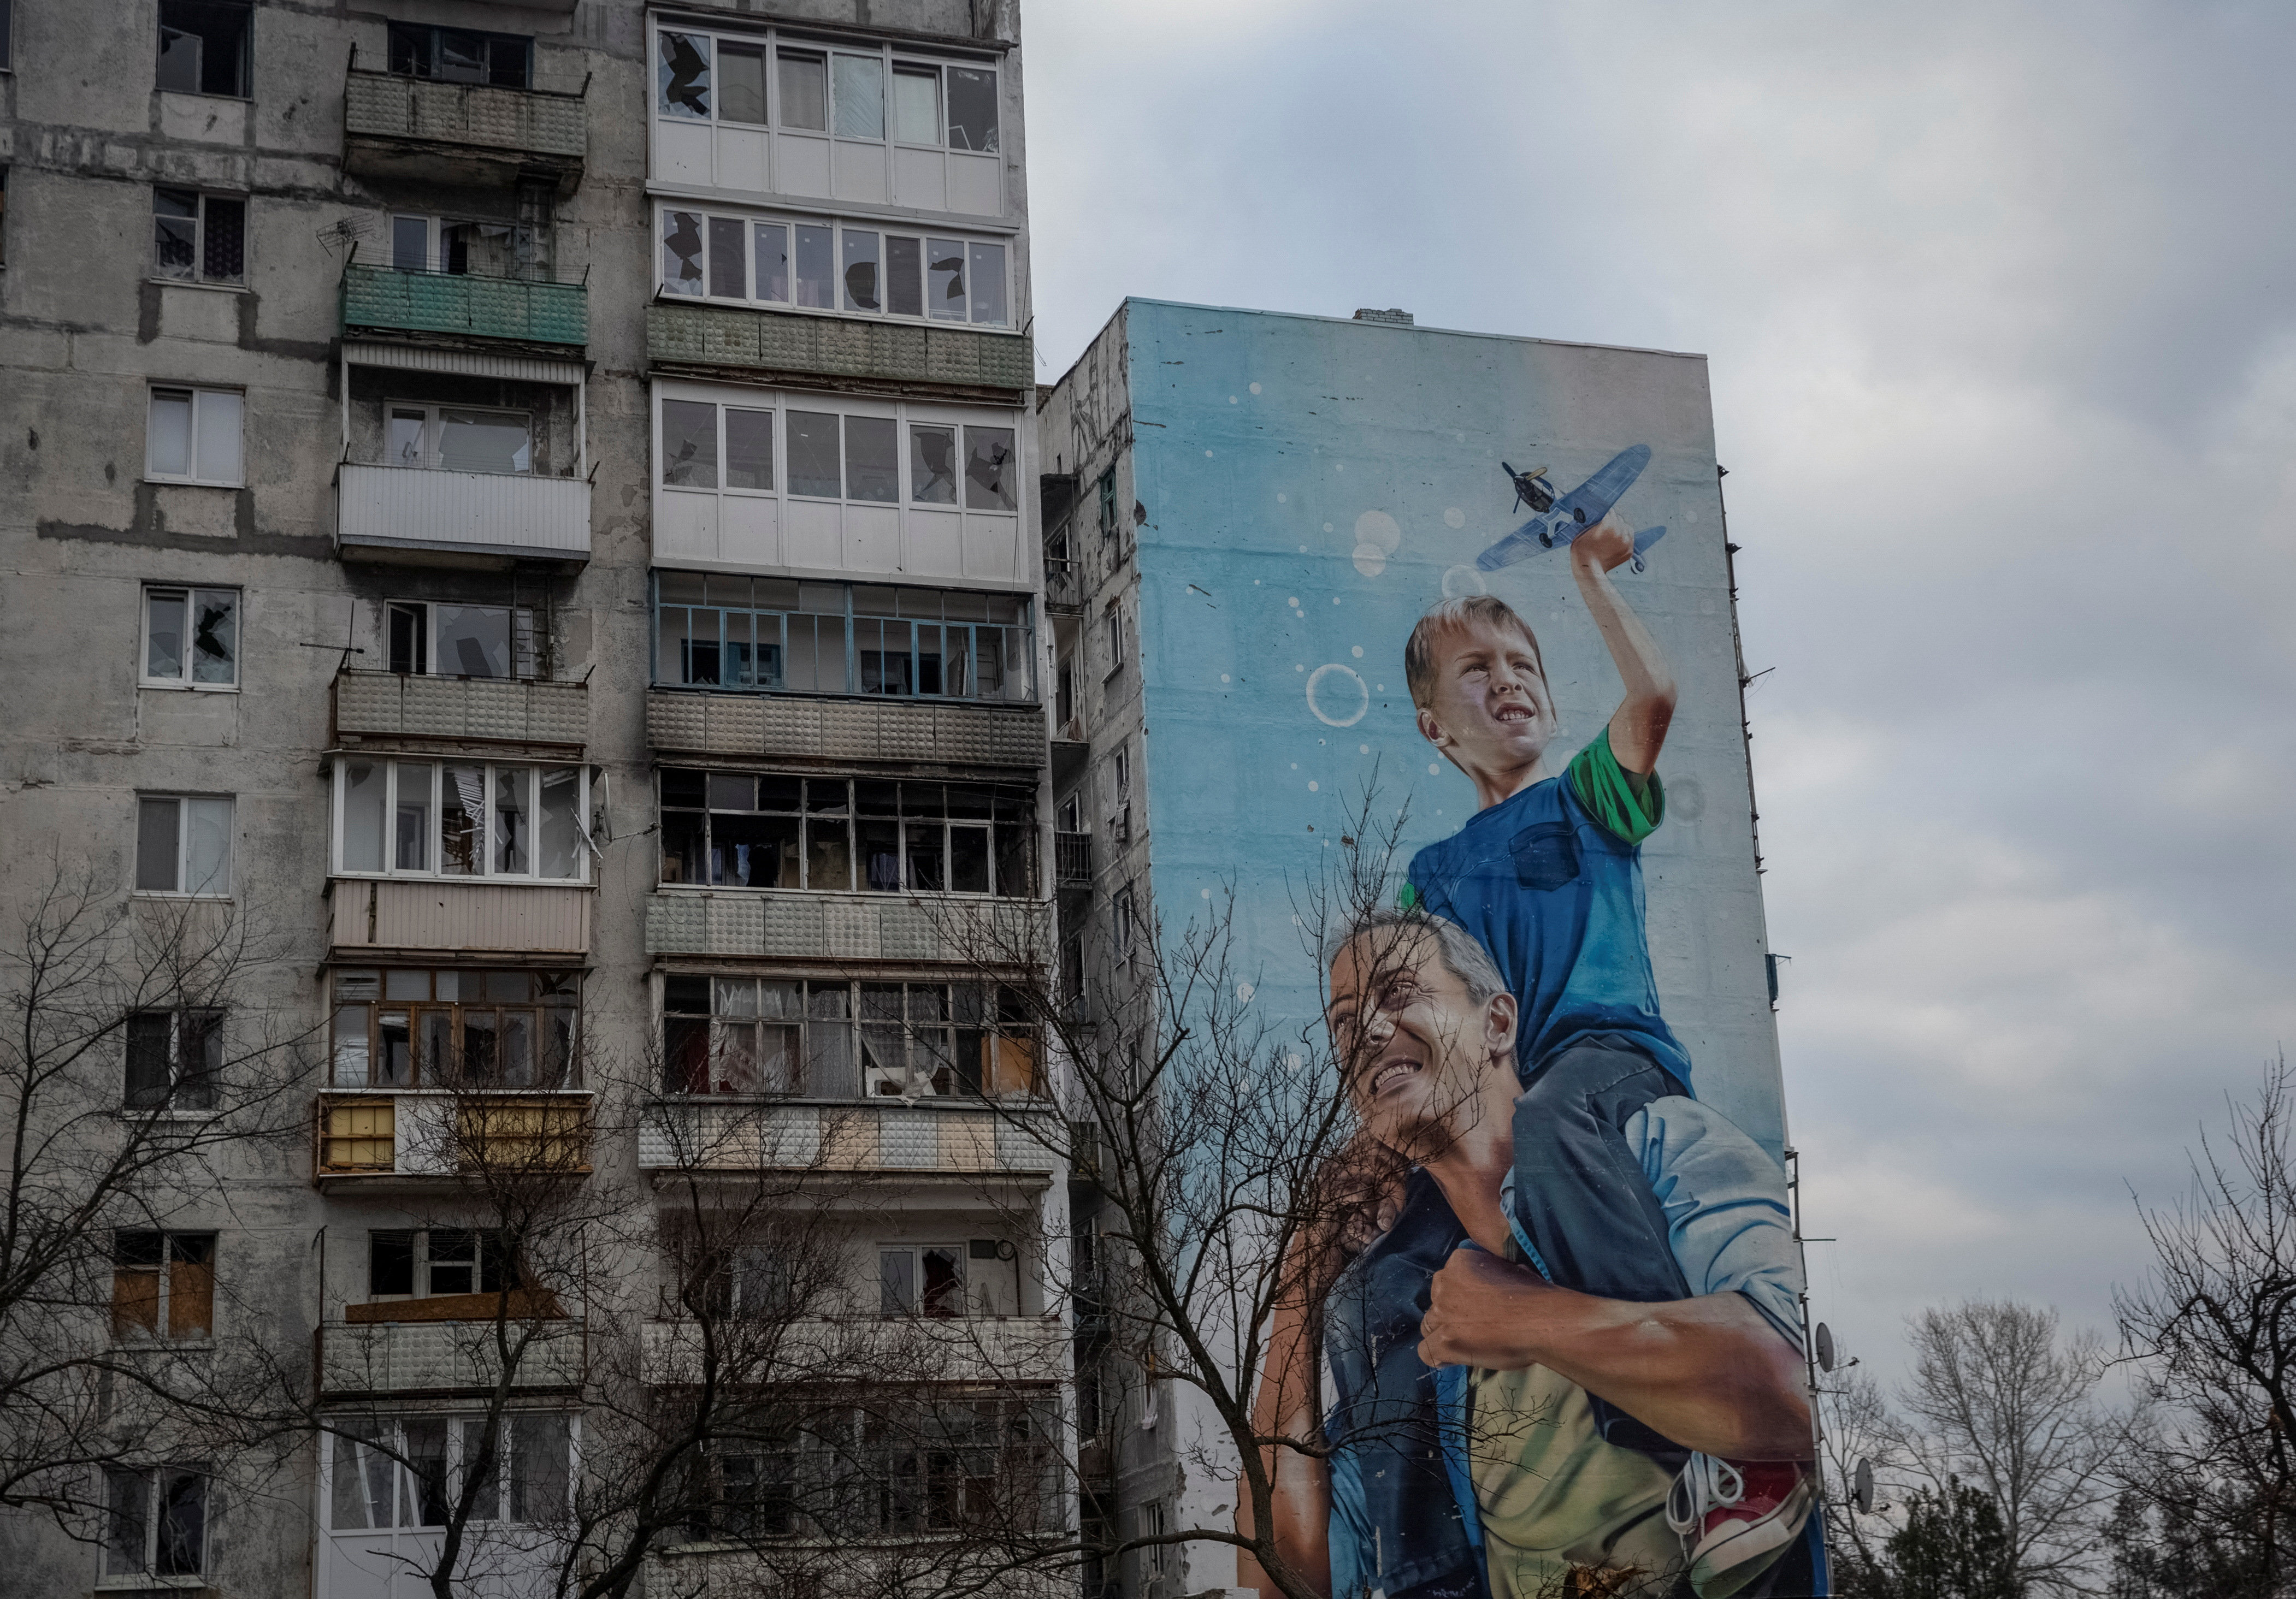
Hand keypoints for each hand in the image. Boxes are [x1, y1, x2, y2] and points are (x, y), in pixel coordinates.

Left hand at [1417, 1248, 1553, 1368]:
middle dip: (1450, 1314)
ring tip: (1467, 1344)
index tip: (1476, 1307)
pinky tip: (1453, 1360)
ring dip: (1444, 1334)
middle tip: (1473, 1326)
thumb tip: (1493, 1282)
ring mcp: (1441, 1313)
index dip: (1460, 1296)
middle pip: (1436, 1302)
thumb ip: (1491, 1274)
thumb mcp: (1509, 1269)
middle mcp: (1444, 1284)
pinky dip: (1439, 1357)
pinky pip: (1426, 1352)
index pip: (1447, 1280)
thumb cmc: (1533, 1295)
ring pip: (1429, 1326)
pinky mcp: (1444, 1341)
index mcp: (1458, 1262)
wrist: (1539, 1321)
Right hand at [1569, 509, 1636, 575]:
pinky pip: (1629, 537)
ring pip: (1626, 526)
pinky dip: (1623, 537)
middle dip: (1611, 520)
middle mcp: (1620, 531)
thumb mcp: (1583, 531)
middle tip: (1604, 525)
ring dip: (1619, 527)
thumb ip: (1594, 521)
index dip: (1603, 512)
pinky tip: (1615, 540)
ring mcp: (1626, 541)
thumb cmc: (1582, 551)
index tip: (1601, 514)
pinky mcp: (1629, 550)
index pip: (1609, 511)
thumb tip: (1599, 515)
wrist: (1588, 570)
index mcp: (1608, 523)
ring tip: (1610, 533)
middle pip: (1618, 518)